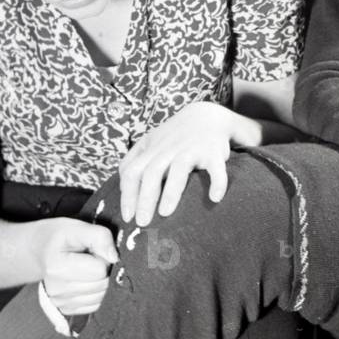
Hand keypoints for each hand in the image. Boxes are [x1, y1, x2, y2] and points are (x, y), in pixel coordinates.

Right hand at [35, 218, 117, 314]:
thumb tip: (114, 257)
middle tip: (90, 257)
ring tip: (87, 267)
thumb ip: (99, 237)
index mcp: (57, 268)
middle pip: (101, 285)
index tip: (92, 249)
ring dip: (101, 281)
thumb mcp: (76, 227)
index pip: (100, 270)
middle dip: (103, 269)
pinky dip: (96, 292)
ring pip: (101, 297)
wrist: (38, 250)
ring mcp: (60, 302)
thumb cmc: (57, 237)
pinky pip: (95, 305)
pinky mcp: (66, 309)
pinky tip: (86, 279)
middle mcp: (56, 290)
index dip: (102, 256)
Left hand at [120, 102, 259, 226]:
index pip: (132, 171)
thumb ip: (133, 160)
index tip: (127, 217)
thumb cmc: (174, 136)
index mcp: (151, 149)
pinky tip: (215, 198)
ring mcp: (191, 149)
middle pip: (152, 172)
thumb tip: (121, 187)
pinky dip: (217, 182)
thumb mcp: (149, 141)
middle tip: (142, 223)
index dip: (128, 195)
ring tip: (165, 212)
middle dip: (145, 198)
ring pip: (179, 169)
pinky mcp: (213, 152)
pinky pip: (216, 168)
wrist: (207, 115)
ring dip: (172, 191)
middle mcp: (169, 149)